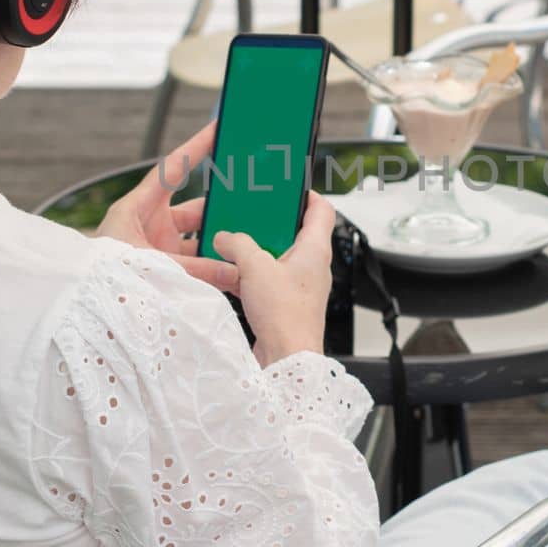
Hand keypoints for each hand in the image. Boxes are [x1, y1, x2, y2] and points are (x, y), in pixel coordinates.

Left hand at [98, 123, 237, 290]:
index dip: (195, 147)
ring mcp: (157, 246)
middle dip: (220, 210)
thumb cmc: (100, 276)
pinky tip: (231, 276)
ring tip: (244, 250)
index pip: (172, 169)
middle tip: (249, 205)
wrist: (83, 304)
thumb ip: (193, 269)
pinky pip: (193, 263)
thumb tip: (233, 271)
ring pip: (197, 239)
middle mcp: (150, 223)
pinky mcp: (163, 268)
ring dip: (217, 246)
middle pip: (195, 209)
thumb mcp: (149, 265)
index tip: (218, 128)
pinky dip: (210, 269)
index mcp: (138, 207)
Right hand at [212, 192, 335, 367]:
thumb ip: (238, 244)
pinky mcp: (285, 304)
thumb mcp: (255, 267)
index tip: (289, 186)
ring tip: (231, 244)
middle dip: (268, 224)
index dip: (306, 193)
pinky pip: (265, 281)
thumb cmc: (286, 315)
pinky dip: (248, 275)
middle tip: (249, 214)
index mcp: (315, 249)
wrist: (287, 360)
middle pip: (293, 233)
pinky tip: (227, 275)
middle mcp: (311, 266)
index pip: (321, 209)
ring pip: (275, 258)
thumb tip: (225, 237)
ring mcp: (298, 286)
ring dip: (254, 252)